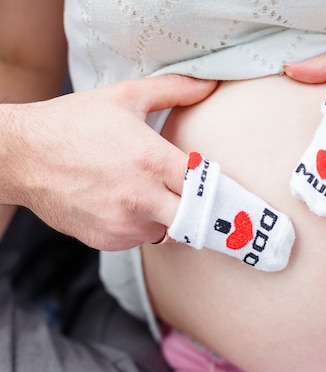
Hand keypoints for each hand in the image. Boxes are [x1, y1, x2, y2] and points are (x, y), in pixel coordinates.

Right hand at [2, 74, 217, 249]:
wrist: (20, 156)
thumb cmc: (72, 123)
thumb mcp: (125, 97)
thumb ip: (174, 90)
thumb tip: (210, 83)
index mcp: (153, 161)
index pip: (207, 185)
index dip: (213, 184)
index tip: (213, 181)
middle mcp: (143, 198)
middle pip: (195, 216)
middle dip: (197, 206)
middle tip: (190, 193)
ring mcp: (124, 223)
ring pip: (170, 230)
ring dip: (169, 216)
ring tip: (151, 192)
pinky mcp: (108, 240)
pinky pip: (142, 240)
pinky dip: (142, 226)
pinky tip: (126, 204)